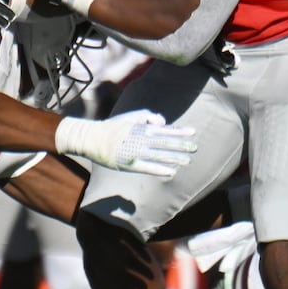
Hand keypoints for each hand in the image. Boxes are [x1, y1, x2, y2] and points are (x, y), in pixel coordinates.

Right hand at [54, 109, 197, 177]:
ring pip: (160, 156)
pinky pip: (148, 168)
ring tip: (187, 161)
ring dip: (174, 158)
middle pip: (166, 142)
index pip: (166, 130)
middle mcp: (141, 140)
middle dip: (182, 145)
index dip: (180, 131)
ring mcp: (136, 152)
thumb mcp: (131, 116)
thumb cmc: (113, 127)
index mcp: (142, 128)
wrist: (93, 138)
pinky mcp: (130, 164)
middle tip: (195, 148)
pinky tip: (171, 172)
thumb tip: (162, 122)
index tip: (193, 132)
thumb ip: (148, 116)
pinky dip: (160, 170)